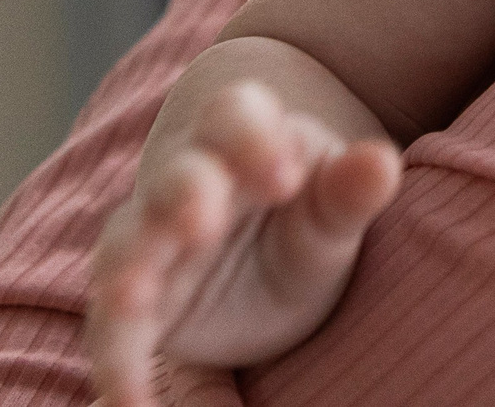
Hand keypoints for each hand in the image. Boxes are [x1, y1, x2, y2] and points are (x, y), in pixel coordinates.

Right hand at [85, 81, 401, 406]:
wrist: (266, 252)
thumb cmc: (306, 215)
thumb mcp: (334, 206)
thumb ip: (352, 188)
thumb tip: (381, 160)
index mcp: (242, 141)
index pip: (235, 116)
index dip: (252, 137)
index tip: (285, 178)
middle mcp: (184, 183)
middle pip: (176, 177)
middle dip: (185, 194)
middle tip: (202, 221)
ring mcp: (150, 241)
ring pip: (127, 244)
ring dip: (127, 270)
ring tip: (134, 295)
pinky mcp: (135, 306)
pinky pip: (113, 331)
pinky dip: (117, 365)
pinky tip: (132, 402)